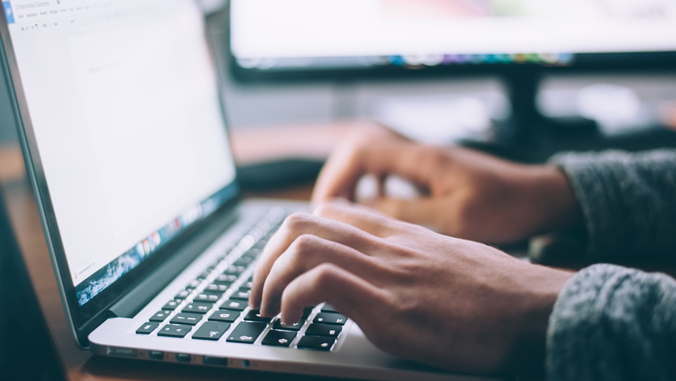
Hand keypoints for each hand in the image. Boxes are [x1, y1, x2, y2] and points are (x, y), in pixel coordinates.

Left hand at [250, 200, 573, 374]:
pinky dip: (292, 299)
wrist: (538, 309)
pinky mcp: (390, 307)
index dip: (291, 238)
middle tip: (260, 293)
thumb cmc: (498, 292)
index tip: (281, 269)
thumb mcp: (447, 260)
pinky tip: (293, 321)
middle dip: (265, 259)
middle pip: (301, 223)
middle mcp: (385, 245)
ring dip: (269, 280)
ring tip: (268, 310)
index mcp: (397, 235)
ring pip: (302, 246)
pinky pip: (321, 282)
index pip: (328, 212)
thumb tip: (386, 273)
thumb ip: (410, 258)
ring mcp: (386, 273)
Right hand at [312, 126, 581, 243]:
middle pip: (359, 152)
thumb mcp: (455, 219)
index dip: (336, 178)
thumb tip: (361, 212)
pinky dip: (373, 189)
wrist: (540, 198)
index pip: (361, 151)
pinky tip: (374, 212)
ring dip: (353, 185)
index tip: (326, 209)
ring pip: (372, 162)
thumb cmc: (506, 207)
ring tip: (343, 216)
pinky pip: (389, 173)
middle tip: (327, 215)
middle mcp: (419, 154)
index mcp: (422, 159)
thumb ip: (406, 214)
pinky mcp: (431, 174)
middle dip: (337, 182)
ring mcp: (425, 162)